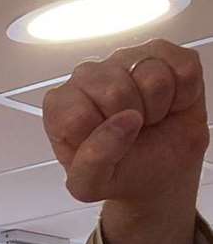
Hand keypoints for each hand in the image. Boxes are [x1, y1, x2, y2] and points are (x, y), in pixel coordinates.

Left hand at [45, 40, 206, 243]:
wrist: (158, 176)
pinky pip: (177, 64)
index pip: (69, 105)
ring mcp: (127, 63)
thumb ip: (91, 160)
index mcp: (62, 106)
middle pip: (107, 84)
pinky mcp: (165, 57)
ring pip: (144, 72)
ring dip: (156, 107)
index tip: (106, 149)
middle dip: (127, 120)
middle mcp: (89, 78)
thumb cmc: (118, 177)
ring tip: (151, 123)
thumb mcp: (89, 186)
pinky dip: (181, 92)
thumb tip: (121, 123)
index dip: (93, 133)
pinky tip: (171, 107)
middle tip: (133, 136)